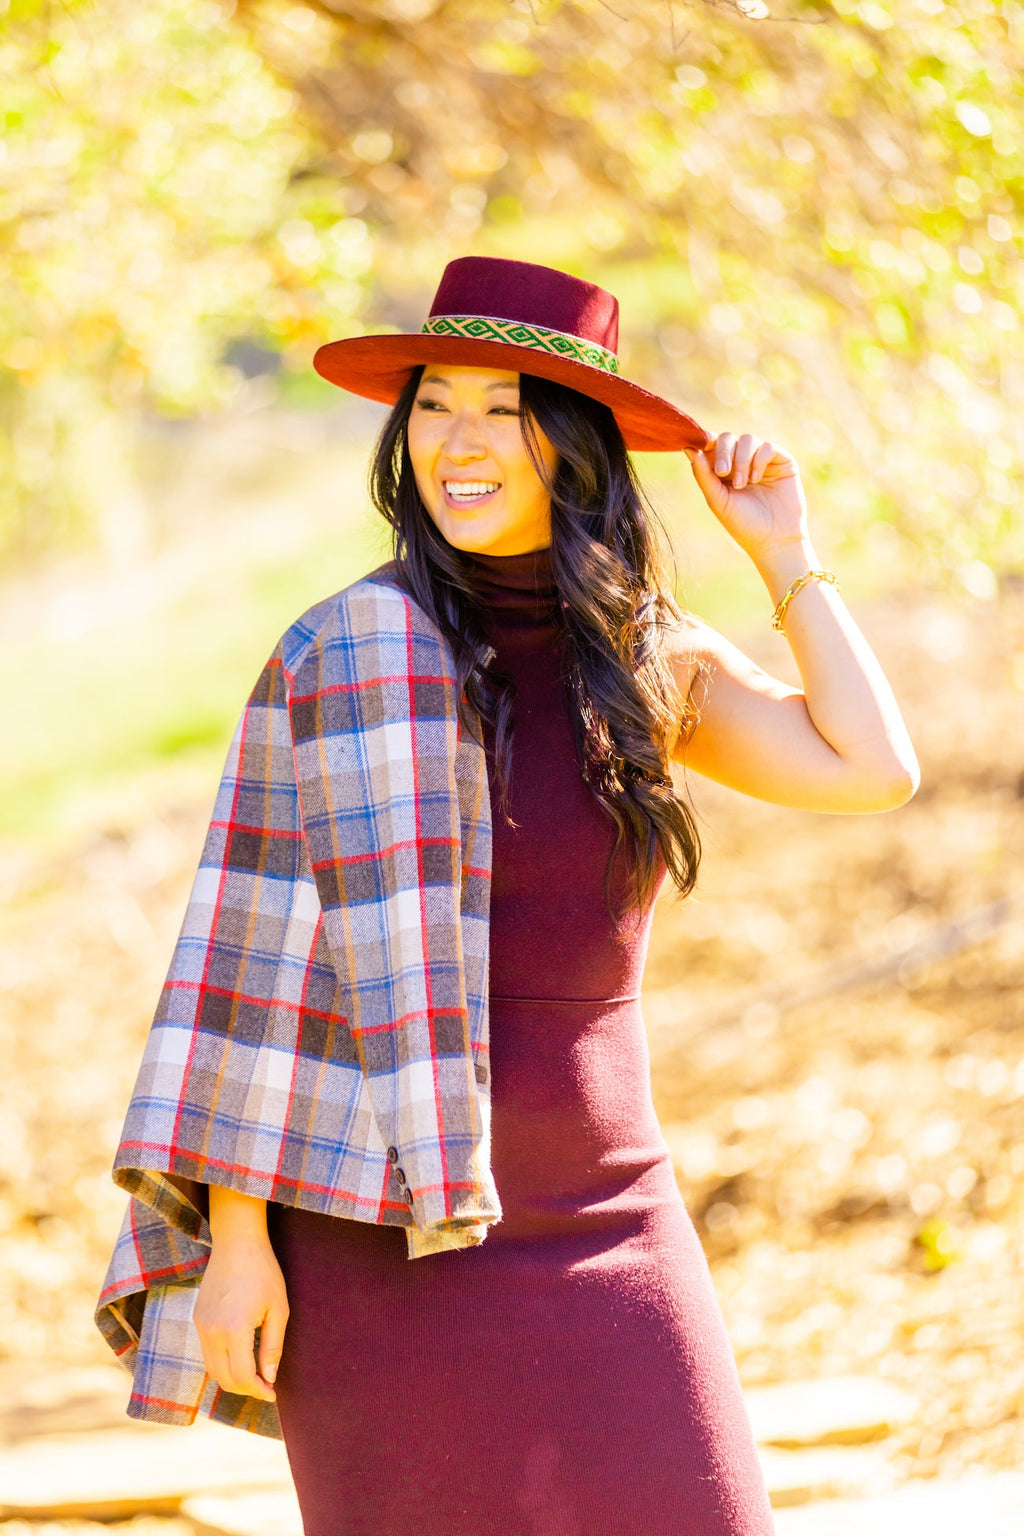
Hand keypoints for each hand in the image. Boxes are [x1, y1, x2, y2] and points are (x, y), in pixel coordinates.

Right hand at [193, 1233, 288, 1402]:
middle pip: (224, 1379)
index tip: (273, 1393)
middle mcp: (212, 1331)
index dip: (258, 1390)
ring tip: (254, 1374)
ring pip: (212, 1369)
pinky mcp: (197, 1319)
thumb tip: (270, 1377)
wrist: (236, 1242)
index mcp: (234, 1329)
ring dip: (232, 1378)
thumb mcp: (279, 1308)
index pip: (242, 1377)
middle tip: (265, 1386)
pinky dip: (222, 1362)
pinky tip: (240, 1355)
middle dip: (245, 1389)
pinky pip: (207, 1352)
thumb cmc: (263, 1272)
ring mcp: (201, 1325)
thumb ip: (272, 1346)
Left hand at [684, 432, 807, 565]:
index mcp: (723, 470)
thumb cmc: (743, 524)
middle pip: (728, 438)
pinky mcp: (782, 461)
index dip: (706, 440)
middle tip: (723, 473)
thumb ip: (703, 475)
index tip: (703, 443)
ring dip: (741, 460)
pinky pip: (768, 446)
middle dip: (723, 452)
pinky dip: (759, 460)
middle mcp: (742, 462)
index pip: (713, 445)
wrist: (773, 539)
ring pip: (748, 439)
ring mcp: (762, 460)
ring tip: (742, 484)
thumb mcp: (718, 500)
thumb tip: (688, 449)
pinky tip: (757, 479)